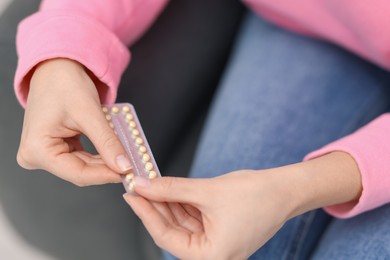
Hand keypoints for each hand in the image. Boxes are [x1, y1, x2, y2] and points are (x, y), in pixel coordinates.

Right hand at [17, 58, 131, 185]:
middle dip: (108, 169)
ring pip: (83, 167)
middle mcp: (36, 156)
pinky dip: (99, 156)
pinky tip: (115, 153)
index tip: (130, 174)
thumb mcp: (89, 114)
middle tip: (133, 167)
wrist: (56, 67)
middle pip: (80, 172)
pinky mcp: (55, 149)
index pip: (78, 174)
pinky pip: (81, 159)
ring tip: (128, 159)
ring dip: (106, 163)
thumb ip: (107, 142)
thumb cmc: (64, 83)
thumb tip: (124, 166)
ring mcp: (45, 154)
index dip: (106, 175)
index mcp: (37, 149)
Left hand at [124, 152, 361, 258]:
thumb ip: (172, 189)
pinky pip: (193, 218)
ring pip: (181, 223)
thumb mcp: (207, 191)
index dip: (146, 213)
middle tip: (139, 185)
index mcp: (212, 256)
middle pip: (172, 230)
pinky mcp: (219, 231)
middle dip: (155, 206)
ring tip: (152, 183)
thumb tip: (144, 186)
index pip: (165, 236)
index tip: (132, 194)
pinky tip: (169, 188)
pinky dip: (181, 203)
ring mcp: (216, 243)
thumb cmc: (257, 195)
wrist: (285, 189)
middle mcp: (213, 255)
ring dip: (167, 203)